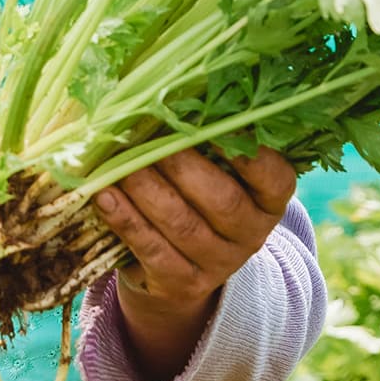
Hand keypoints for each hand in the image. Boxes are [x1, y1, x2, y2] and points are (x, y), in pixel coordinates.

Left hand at [92, 146, 297, 380]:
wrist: (178, 272)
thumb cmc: (197, 200)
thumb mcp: (217, 176)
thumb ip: (206, 144)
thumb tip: (170, 96)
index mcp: (268, 202)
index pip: (275, 179)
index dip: (252, 156)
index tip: (219, 126)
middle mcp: (251, 235)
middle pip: (223, 201)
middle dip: (182, 166)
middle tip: (149, 137)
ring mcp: (218, 264)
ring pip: (182, 225)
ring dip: (147, 190)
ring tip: (118, 164)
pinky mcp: (182, 284)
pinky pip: (153, 250)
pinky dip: (126, 220)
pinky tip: (105, 196)